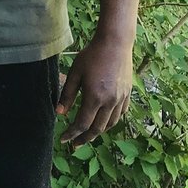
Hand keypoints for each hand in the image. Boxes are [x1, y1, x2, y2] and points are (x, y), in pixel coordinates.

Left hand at [56, 30, 132, 147]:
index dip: (72, 134)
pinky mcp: (127, 94)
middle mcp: (110, 101)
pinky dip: (111, 120)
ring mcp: (121, 98)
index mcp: (95, 97)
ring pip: (110, 124)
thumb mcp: (75, 73)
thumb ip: (67, 94)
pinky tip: (104, 120)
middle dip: (84, 138)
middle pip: (97, 129)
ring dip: (98, 132)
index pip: (82, 124)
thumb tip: (59, 113)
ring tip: (88, 134)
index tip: (63, 140)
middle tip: (75, 144)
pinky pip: (120, 113)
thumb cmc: (92, 55)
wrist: (115, 43)